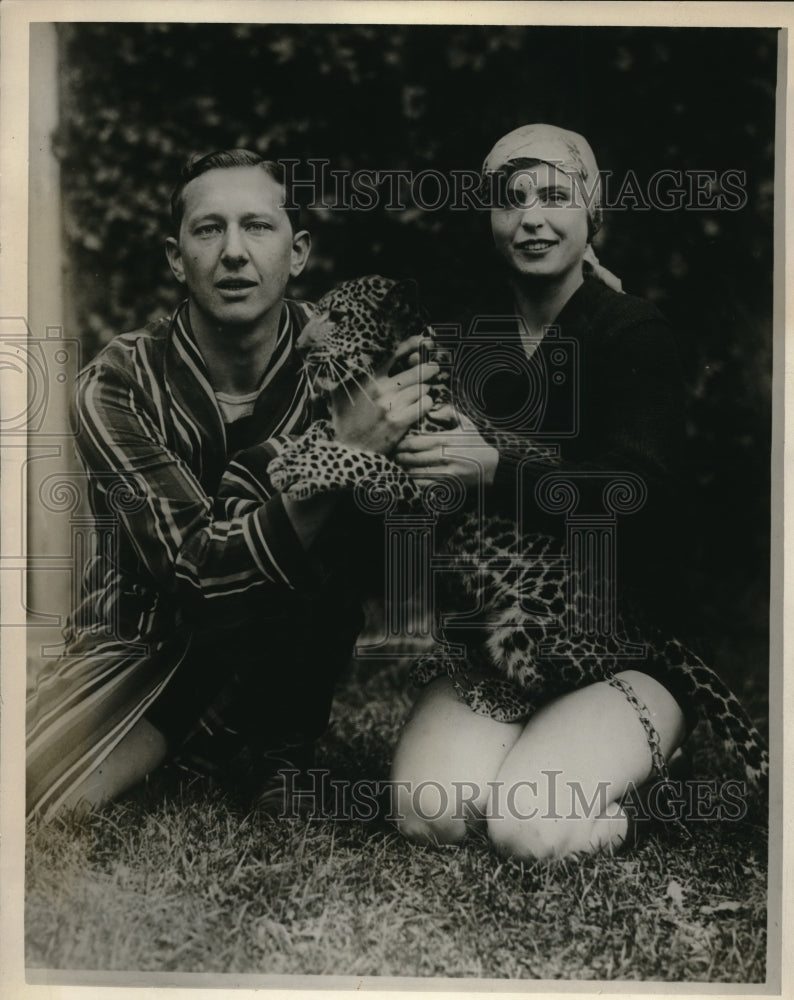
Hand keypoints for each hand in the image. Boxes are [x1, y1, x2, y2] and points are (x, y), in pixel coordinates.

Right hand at [330, 340, 438, 455]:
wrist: (348, 449)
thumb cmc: (346, 419)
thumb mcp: (342, 392)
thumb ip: (349, 374)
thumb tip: (348, 355)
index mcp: (369, 378)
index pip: (396, 353)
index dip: (414, 345)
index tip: (425, 341)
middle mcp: (380, 388)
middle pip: (416, 371)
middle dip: (427, 369)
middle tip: (433, 369)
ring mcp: (390, 405)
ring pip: (422, 388)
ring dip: (424, 391)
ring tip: (420, 394)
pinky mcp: (399, 421)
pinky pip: (424, 405)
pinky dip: (425, 405)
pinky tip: (420, 407)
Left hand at [395, 412, 498, 489]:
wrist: (492, 466)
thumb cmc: (476, 443)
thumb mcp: (466, 424)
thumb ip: (449, 413)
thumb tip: (432, 412)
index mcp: (446, 440)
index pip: (416, 442)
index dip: (402, 444)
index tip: (397, 444)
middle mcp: (445, 456)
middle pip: (413, 458)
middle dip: (400, 457)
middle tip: (394, 456)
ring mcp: (446, 472)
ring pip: (417, 473)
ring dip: (405, 471)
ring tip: (399, 467)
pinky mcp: (448, 485)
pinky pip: (426, 485)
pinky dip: (415, 483)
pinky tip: (410, 479)